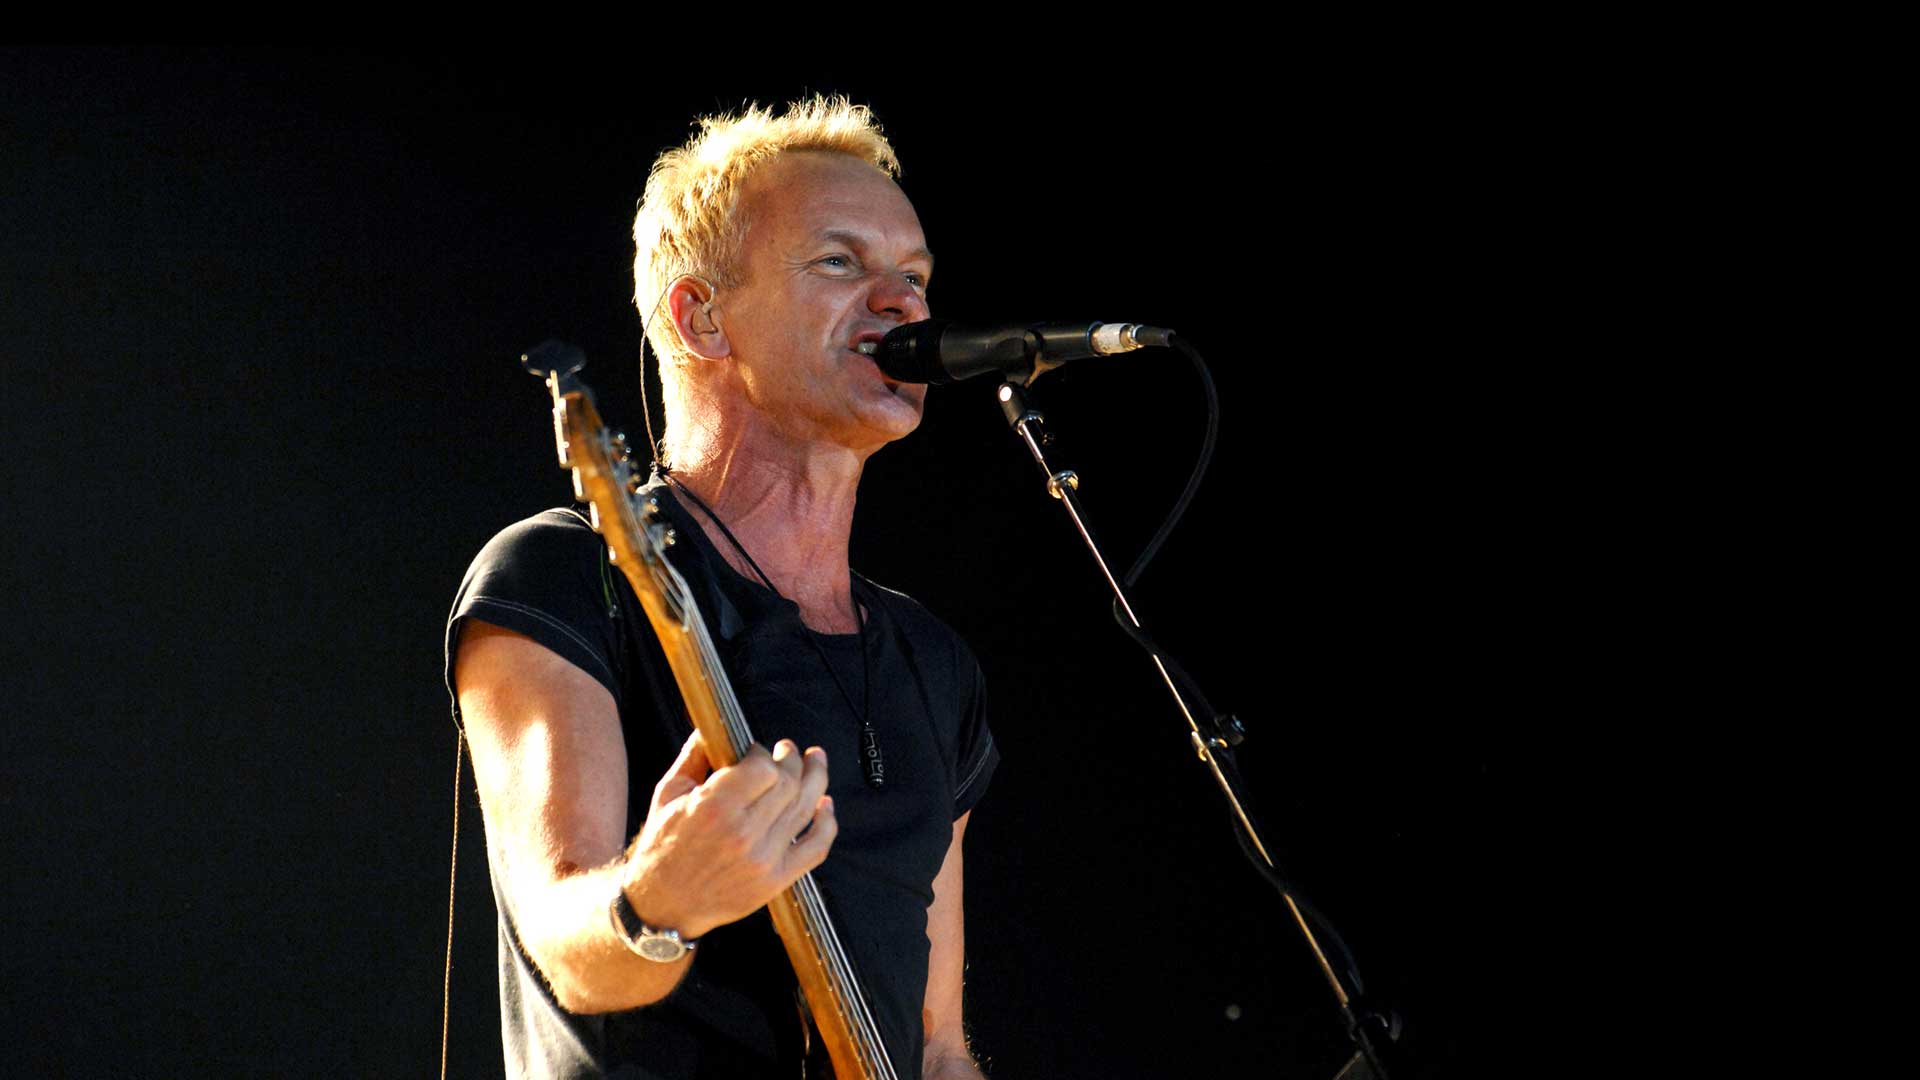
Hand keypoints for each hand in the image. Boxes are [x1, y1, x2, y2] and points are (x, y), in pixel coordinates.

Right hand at [620, 731, 836, 941]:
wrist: (663, 905)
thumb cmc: (662, 848)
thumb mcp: (666, 795)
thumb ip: (693, 757)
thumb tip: (712, 727)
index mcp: (714, 808)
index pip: (762, 768)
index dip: (764, 754)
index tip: (756, 752)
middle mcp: (743, 834)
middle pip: (788, 784)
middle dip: (791, 761)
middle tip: (787, 751)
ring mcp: (764, 859)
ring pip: (806, 808)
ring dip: (817, 778)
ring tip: (816, 760)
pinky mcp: (776, 880)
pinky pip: (816, 847)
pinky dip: (827, 823)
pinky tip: (825, 804)